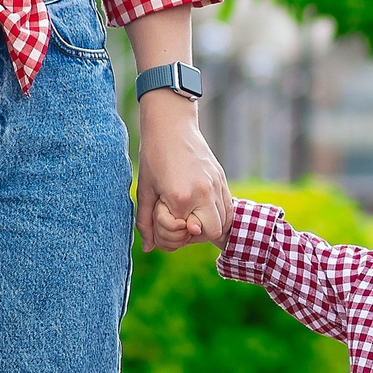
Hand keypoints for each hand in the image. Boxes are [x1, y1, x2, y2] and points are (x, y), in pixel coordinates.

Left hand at [136, 93, 231, 251]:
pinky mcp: (222, 179)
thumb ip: (146, 222)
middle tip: (179, 221)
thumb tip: (148, 248)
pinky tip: (201, 207)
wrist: (171, 124)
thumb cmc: (153, 155)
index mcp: (181, 196)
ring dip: (207, 225)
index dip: (172, 233)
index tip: (163, 217)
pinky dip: (217, 215)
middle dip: (195, 234)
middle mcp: (204, 193)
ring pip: (224, 222)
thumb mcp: (144, 190)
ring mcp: (217, 185)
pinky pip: (228, 208)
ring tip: (190, 214)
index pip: (183, 234)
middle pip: (212, 233)